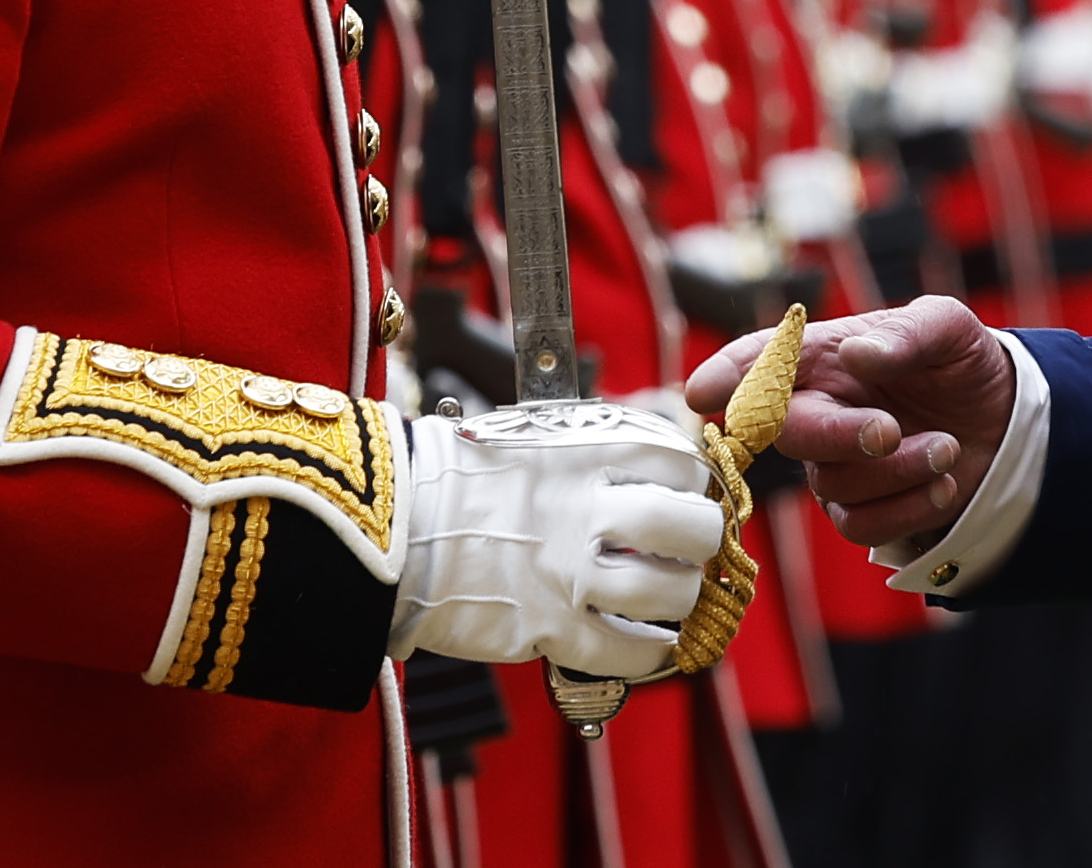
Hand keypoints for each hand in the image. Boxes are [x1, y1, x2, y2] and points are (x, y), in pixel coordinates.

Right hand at [389, 401, 724, 680]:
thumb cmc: (457, 476)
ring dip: (678, 597)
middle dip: (701, 542)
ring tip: (665, 594)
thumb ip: (599, 455)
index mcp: (590, 452)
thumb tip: (653, 476)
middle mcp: (589, 509)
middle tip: (689, 547)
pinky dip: (647, 651)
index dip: (691, 487)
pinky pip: (625, 651)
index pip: (685, 468)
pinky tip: (644, 642)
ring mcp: (570, 572)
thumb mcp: (539, 439)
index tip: (682, 497)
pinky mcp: (546, 627)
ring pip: (669, 593)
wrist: (391, 523)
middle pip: (691, 529)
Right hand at [686, 294, 1013, 549]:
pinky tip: (944, 482)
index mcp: (827, 355)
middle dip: (839, 436)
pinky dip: (910, 507)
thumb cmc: (961, 362)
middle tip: (890, 430)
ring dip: (899, 470)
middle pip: (789, 433)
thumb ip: (908, 333)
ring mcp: (833, 463)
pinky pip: (860, 525)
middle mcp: (818, 408)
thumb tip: (858, 353)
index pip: (762, 361)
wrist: (1004, 419)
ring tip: (949, 447)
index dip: (729, 375)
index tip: (703, 391)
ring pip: (833, 484)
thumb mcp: (949, 328)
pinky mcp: (859, 508)